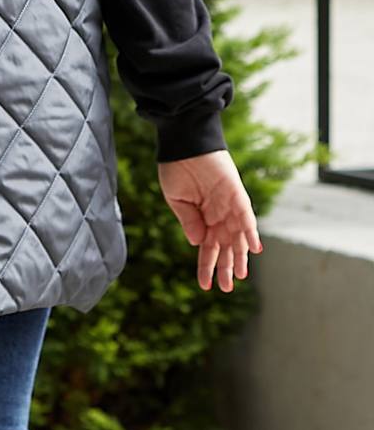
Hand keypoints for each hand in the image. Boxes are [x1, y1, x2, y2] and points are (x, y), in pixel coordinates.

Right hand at [157, 149, 262, 291]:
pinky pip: (246, 216)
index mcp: (201, 217)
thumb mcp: (177, 199)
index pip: (206, 247)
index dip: (206, 266)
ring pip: (238, 236)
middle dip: (225, 266)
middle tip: (227, 287)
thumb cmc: (176, 167)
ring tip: (240, 275)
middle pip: (225, 246)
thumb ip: (189, 222)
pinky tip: (254, 248)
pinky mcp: (237, 195)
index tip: (205, 286)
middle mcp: (218, 214)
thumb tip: (199, 244)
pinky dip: (250, 232)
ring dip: (240, 255)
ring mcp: (229, 206)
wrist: (184, 142)